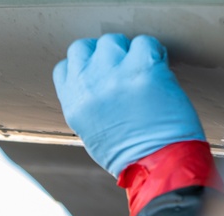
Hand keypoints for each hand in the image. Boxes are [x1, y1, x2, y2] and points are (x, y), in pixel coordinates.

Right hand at [53, 34, 205, 177]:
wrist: (157, 166)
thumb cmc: (129, 157)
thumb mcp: (92, 133)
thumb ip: (88, 103)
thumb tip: (97, 84)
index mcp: (73, 104)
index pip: (64, 66)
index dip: (84, 66)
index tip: (99, 73)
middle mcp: (88, 85)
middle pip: (86, 47)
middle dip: (104, 55)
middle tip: (123, 70)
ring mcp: (113, 74)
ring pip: (114, 41)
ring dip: (129, 53)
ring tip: (143, 73)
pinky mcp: (142, 68)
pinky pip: (144, 42)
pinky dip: (154, 53)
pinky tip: (159, 71)